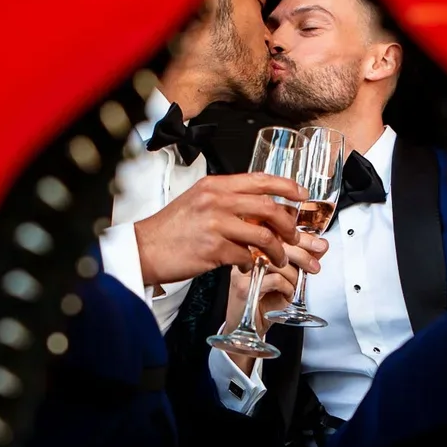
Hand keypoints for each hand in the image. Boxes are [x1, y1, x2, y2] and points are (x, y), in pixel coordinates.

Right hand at [133, 173, 307, 287]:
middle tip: (294, 235)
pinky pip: (246, 256)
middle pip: (268, 206)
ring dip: (277, 249)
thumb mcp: (197, 201)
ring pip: (263, 234)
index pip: (259, 179)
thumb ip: (226, 200)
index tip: (301, 194)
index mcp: (215, 185)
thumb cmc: (170, 229)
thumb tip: (257, 207)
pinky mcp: (213, 249)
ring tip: (279, 258)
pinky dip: (253, 264)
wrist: (144, 249)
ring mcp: (215, 224)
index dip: (286, 186)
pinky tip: (251, 268)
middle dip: (288, 223)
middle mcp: (216, 200)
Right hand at [220, 234, 327, 375]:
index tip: (320, 245)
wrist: (247, 327)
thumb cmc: (264, 302)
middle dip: (304, 256)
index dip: (303, 238)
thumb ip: (302, 260)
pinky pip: (275, 280)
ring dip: (294, 277)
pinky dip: (287, 288)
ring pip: (278, 262)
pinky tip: (286, 295)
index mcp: (255, 247)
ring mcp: (243, 270)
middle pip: (279, 244)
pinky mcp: (243, 286)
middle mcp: (245, 255)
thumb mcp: (288, 277)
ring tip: (294, 288)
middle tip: (315, 268)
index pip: (280, 233)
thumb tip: (322, 245)